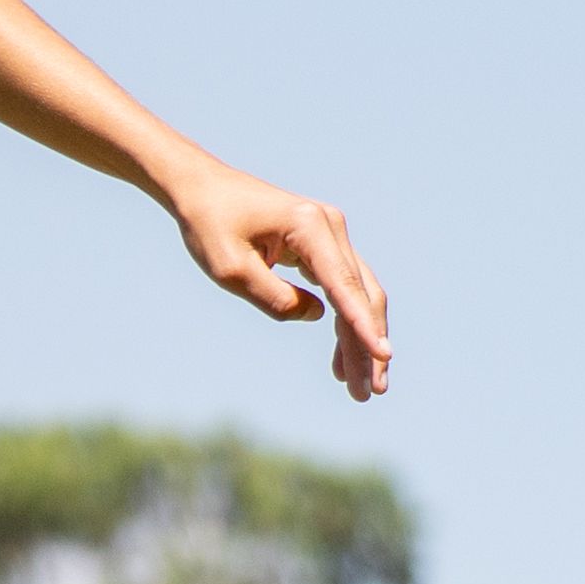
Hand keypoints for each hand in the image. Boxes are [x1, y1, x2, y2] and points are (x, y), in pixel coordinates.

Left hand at [167, 160, 393, 399]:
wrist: (201, 189)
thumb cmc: (210, 224)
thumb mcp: (231, 269)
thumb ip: (274, 298)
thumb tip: (317, 315)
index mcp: (309, 226)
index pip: (343, 285)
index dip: (363, 326)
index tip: (383, 357)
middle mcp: (330, 227)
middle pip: (360, 294)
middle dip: (367, 346)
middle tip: (369, 394)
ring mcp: (330, 235)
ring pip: (357, 295)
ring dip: (360, 340)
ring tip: (360, 389)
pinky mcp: (322, 246)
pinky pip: (342, 289)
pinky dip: (344, 323)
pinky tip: (340, 360)